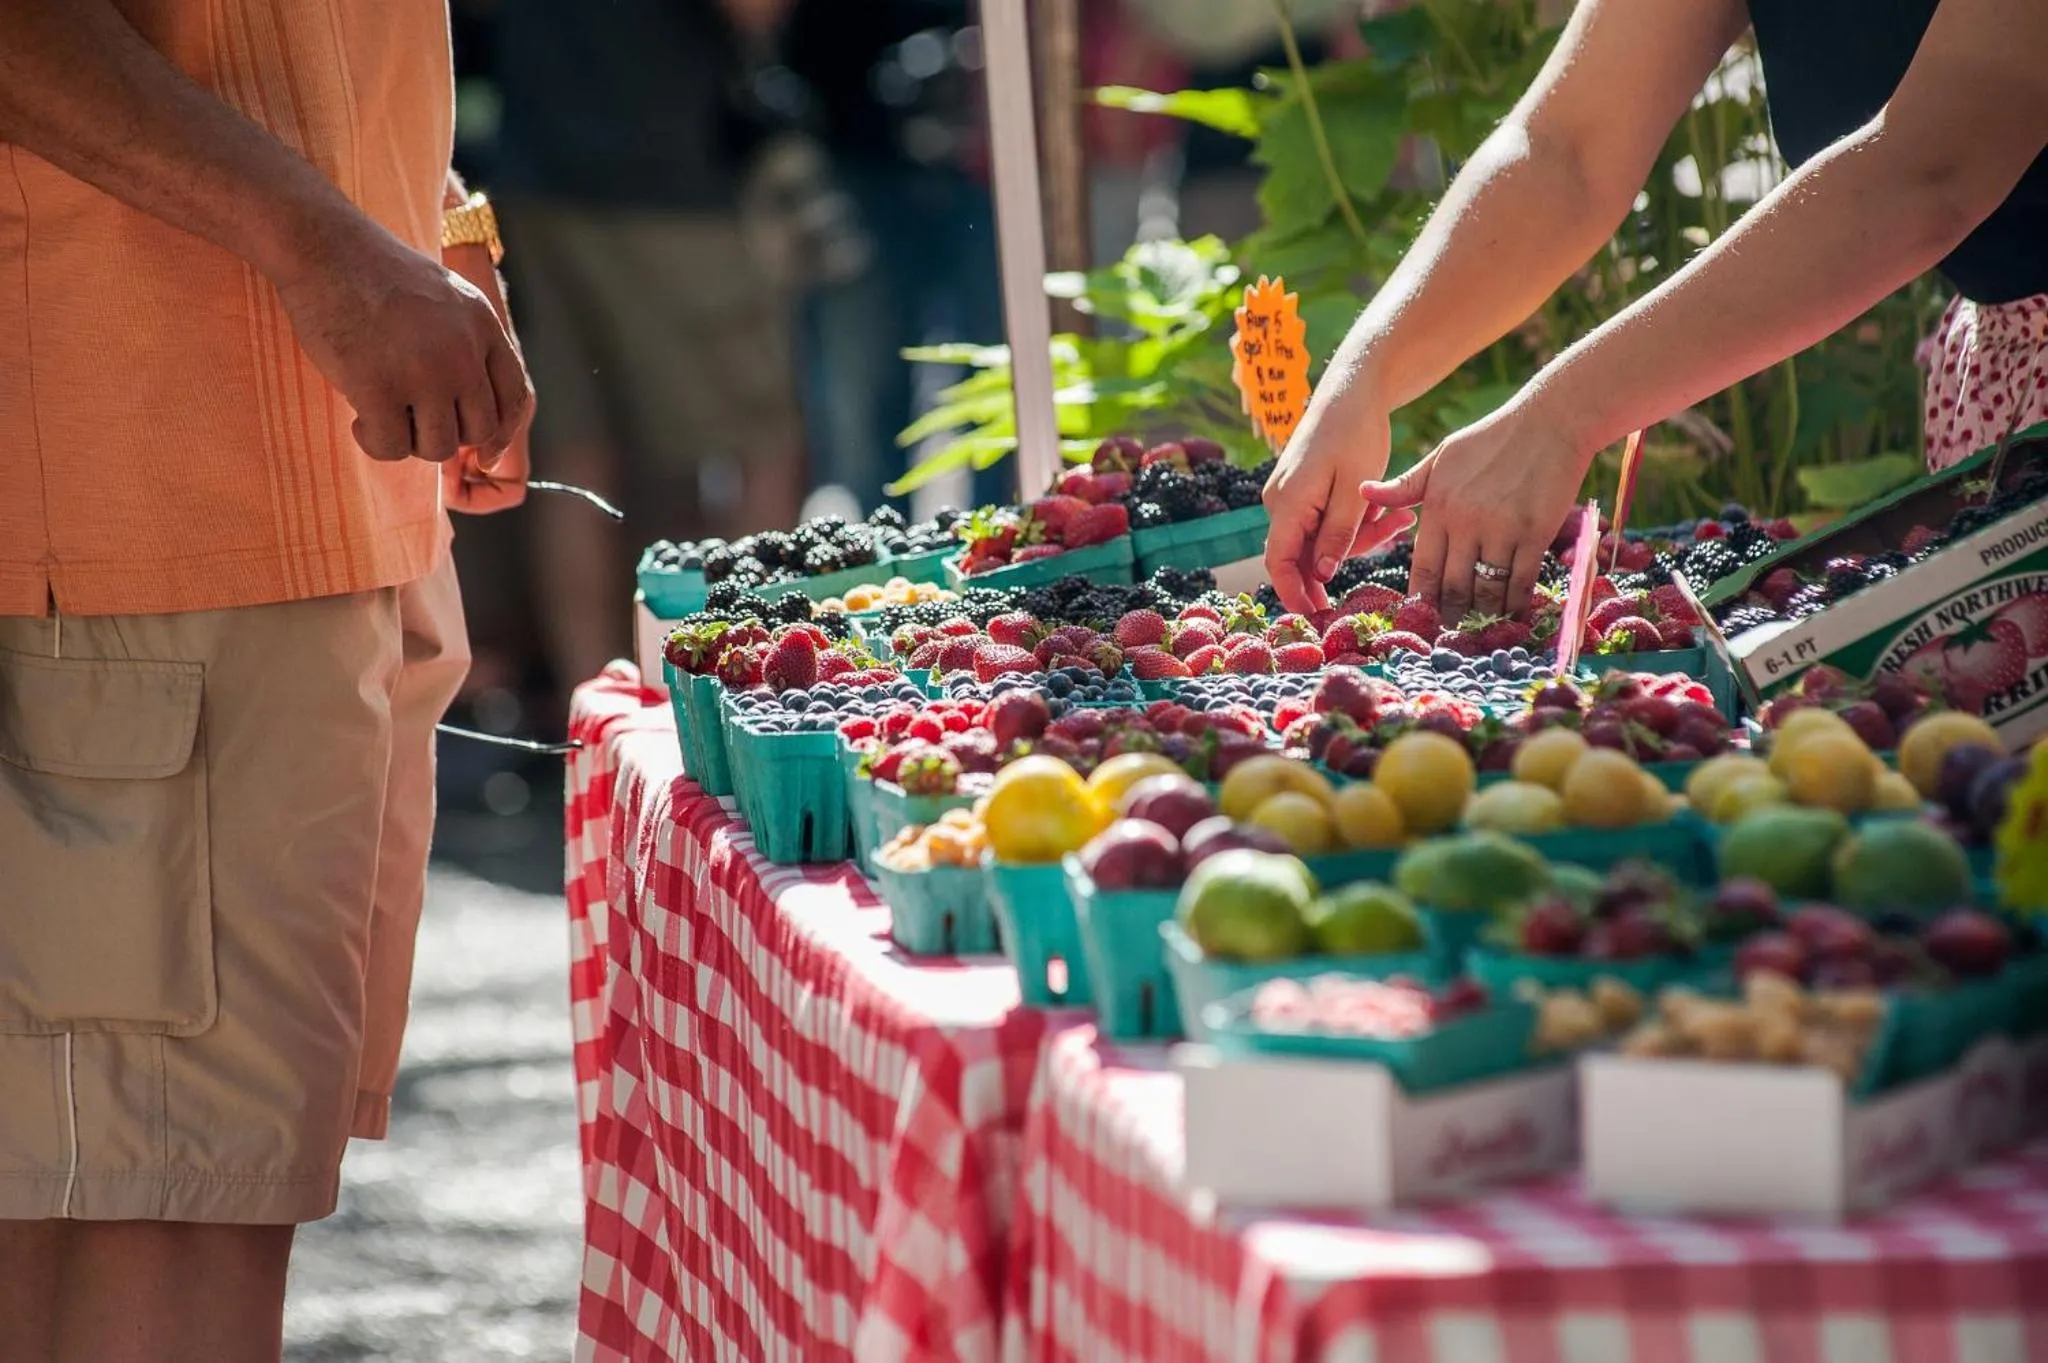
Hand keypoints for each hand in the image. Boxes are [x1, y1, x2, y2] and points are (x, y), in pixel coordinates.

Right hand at [272, 220, 532, 469]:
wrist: (321, 245)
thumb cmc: (374, 273)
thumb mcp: (444, 296)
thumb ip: (467, 343)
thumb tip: (474, 419)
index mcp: (482, 325)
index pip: (514, 398)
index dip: (499, 433)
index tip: (479, 451)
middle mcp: (463, 352)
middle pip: (478, 429)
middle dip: (446, 434)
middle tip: (411, 418)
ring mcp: (424, 372)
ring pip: (439, 446)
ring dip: (410, 441)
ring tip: (383, 414)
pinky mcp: (378, 388)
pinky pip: (392, 447)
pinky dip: (375, 442)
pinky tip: (359, 419)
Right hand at [1261, 395, 1409, 614]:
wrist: (1352, 391)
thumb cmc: (1355, 433)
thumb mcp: (1355, 488)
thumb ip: (1338, 534)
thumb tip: (1322, 575)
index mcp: (1287, 504)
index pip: (1279, 563)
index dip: (1294, 595)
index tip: (1316, 619)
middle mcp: (1281, 503)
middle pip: (1306, 554)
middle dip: (1350, 553)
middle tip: (1394, 534)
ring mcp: (1292, 497)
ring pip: (1322, 539)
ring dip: (1361, 535)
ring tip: (1400, 514)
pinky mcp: (1305, 492)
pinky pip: (1327, 521)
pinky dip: (1355, 521)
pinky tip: (1385, 508)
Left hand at [1358, 398, 1588, 620]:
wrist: (1550, 421)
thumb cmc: (1492, 438)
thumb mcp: (1442, 456)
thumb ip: (1405, 486)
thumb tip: (1364, 492)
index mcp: (1438, 507)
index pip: (1423, 569)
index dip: (1424, 601)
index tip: (1425, 619)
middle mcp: (1465, 522)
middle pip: (1452, 587)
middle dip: (1452, 616)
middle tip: (1453, 633)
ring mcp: (1501, 529)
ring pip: (1486, 591)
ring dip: (1484, 615)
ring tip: (1482, 629)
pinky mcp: (1534, 533)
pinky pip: (1520, 581)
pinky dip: (1516, 603)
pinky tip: (1514, 613)